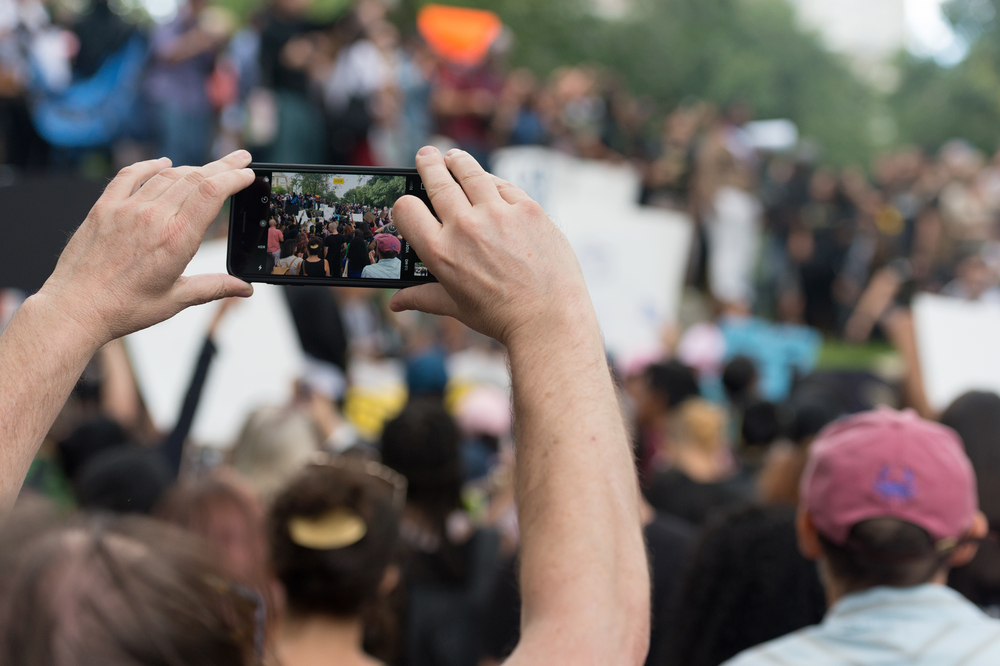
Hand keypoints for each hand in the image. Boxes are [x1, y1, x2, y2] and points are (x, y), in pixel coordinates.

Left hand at [37, 151, 255, 344]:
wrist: (76, 308)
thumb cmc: (124, 308)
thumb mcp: (176, 299)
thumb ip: (214, 287)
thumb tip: (244, 288)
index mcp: (176, 239)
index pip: (212, 194)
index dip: (234, 178)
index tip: (248, 174)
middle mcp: (153, 217)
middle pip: (195, 178)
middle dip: (222, 166)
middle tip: (240, 158)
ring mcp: (126, 209)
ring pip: (166, 175)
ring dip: (192, 167)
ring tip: (209, 167)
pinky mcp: (104, 208)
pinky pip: (129, 176)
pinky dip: (149, 166)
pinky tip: (162, 163)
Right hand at [389, 147, 591, 347]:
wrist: (549, 319)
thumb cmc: (500, 316)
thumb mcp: (456, 306)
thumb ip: (422, 297)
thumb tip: (396, 303)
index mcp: (440, 252)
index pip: (406, 209)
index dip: (405, 204)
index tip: (410, 202)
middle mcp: (465, 227)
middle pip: (437, 180)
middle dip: (429, 163)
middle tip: (426, 155)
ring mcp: (498, 214)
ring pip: (470, 172)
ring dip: (458, 161)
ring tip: (454, 157)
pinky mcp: (528, 209)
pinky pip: (504, 186)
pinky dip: (493, 182)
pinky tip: (489, 181)